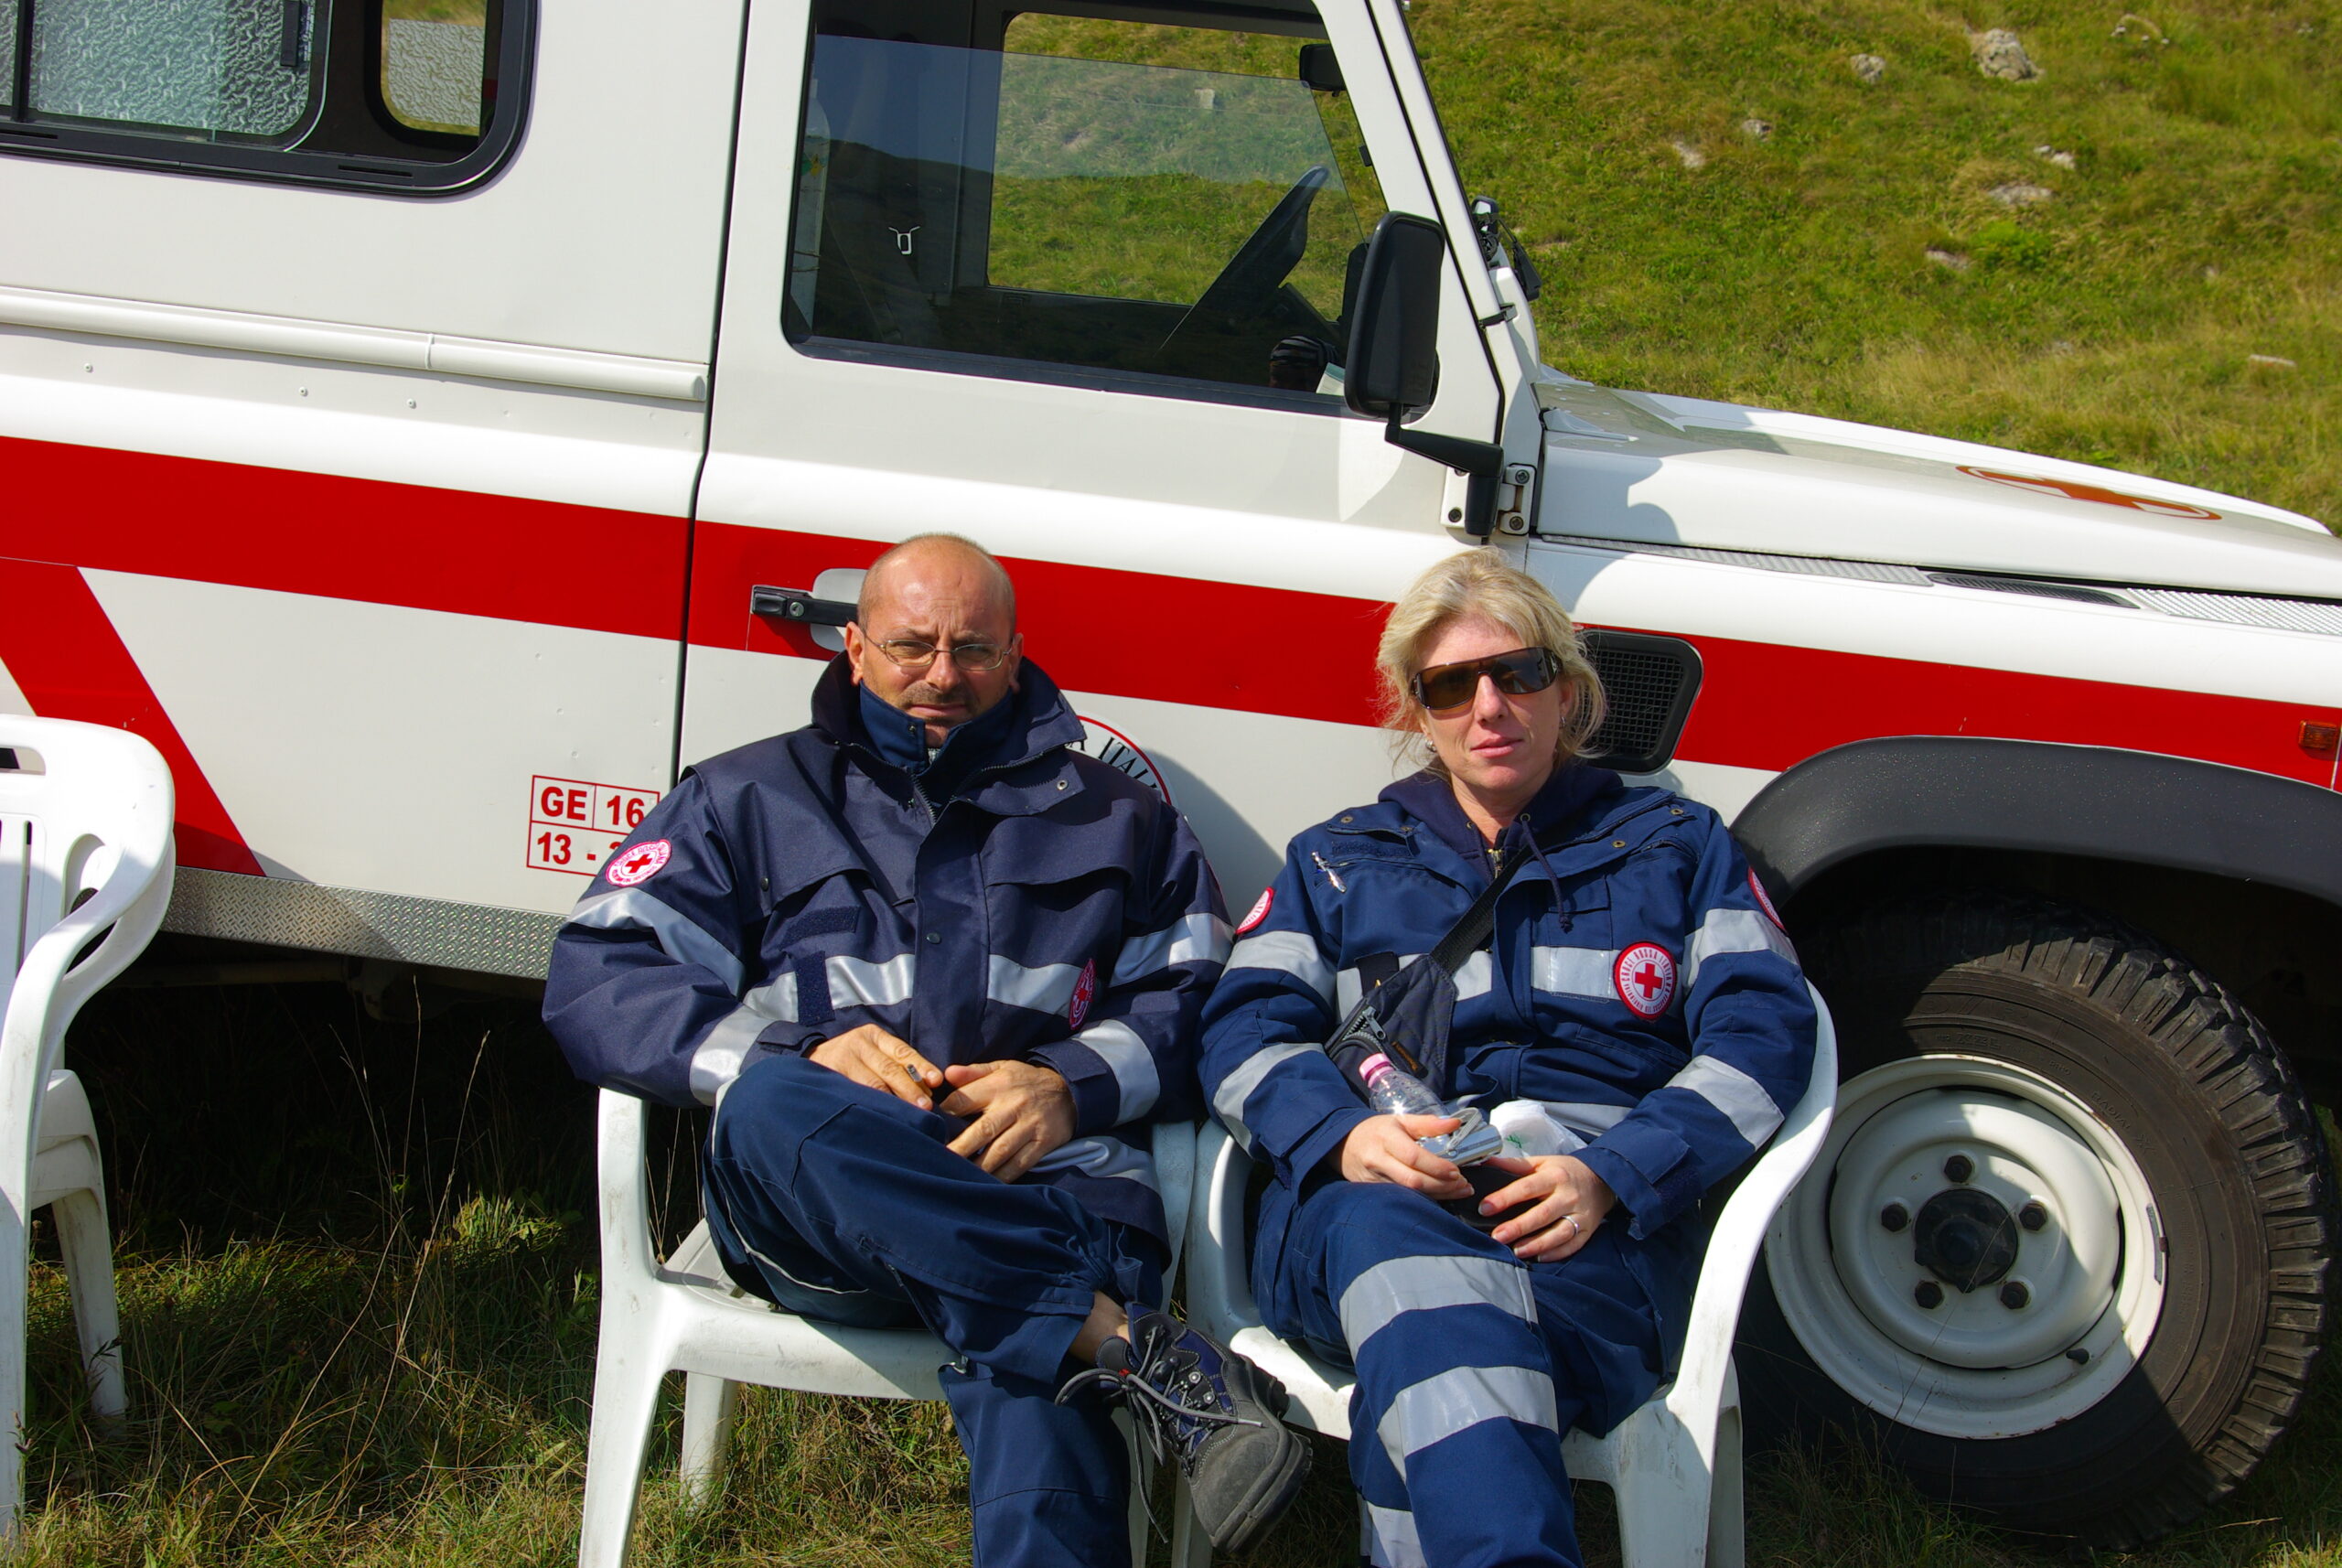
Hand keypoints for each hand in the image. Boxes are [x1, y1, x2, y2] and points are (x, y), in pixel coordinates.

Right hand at [808, 1024, 945, 1109]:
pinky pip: (854, 1094)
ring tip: (909, 1117)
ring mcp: (842, 1061)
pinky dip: (870, 1106)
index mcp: (874, 1036)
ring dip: (892, 1102)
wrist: (812, 1060)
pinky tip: (882, 1118)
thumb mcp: (874, 1053)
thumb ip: (897, 1065)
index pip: (902, 1051)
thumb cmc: (854, 1060)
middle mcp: (857, 1044)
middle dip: (909, 1089)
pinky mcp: (829, 1078)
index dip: (921, 1066)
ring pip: (872, 1084)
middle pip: (889, 1069)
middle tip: (926, 1107)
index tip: (936, 1081)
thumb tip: (928, 1088)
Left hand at [939, 1060, 1075, 1181]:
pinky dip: (1003, 1176)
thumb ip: (974, 1072)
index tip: (930, 1128)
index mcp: (999, 1085)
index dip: (946, 1113)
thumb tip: (946, 1074)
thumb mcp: (1002, 1068)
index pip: (965, 1100)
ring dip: (978, 1167)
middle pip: (982, 1130)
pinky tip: (987, 1184)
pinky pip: (1020, 1164)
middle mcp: (1013, 1106)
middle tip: (938, 1161)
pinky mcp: (1043, 1143)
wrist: (1070, 1091)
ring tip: (958, 1178)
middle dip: (959, 1148)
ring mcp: (1030, 1126)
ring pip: (1000, 1151)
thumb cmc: (1026, 1081)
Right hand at [1335, 1113, 1473, 1200]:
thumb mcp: (1400, 1121)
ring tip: (1459, 1190)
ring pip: (1409, 1193)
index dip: (1437, 1166)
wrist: (1343, 1145)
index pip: (1413, 1156)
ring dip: (1438, 1195)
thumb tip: (1455, 1124)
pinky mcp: (1374, 1191)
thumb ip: (1428, 1123)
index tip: (1456, 1171)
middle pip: (1413, 1180)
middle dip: (1442, 1185)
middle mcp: (1378, 1160)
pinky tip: (1441, 1196)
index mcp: (1386, 1137)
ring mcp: (1375, 1179)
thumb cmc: (1376, 1131)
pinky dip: (1425, 1199)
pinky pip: (1403, 1198)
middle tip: (1463, 1184)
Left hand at [1476, 1154, 1616, 1260]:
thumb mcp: (1542, 1162)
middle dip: (1518, 1227)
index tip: (1485, 1208)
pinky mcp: (1588, 1230)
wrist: (1602, 1179)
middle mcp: (1568, 1196)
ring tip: (1516, 1251)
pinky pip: (1572, 1245)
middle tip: (1496, 1236)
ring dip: (1536, 1244)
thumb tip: (1485, 1162)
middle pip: (1542, 1214)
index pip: (1527, 1187)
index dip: (1505, 1198)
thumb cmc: (1565, 1171)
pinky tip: (1539, 1257)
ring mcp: (1580, 1215)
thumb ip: (1515, 1165)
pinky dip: (1556, 1253)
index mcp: (1554, 1176)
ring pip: (1559, 1233)